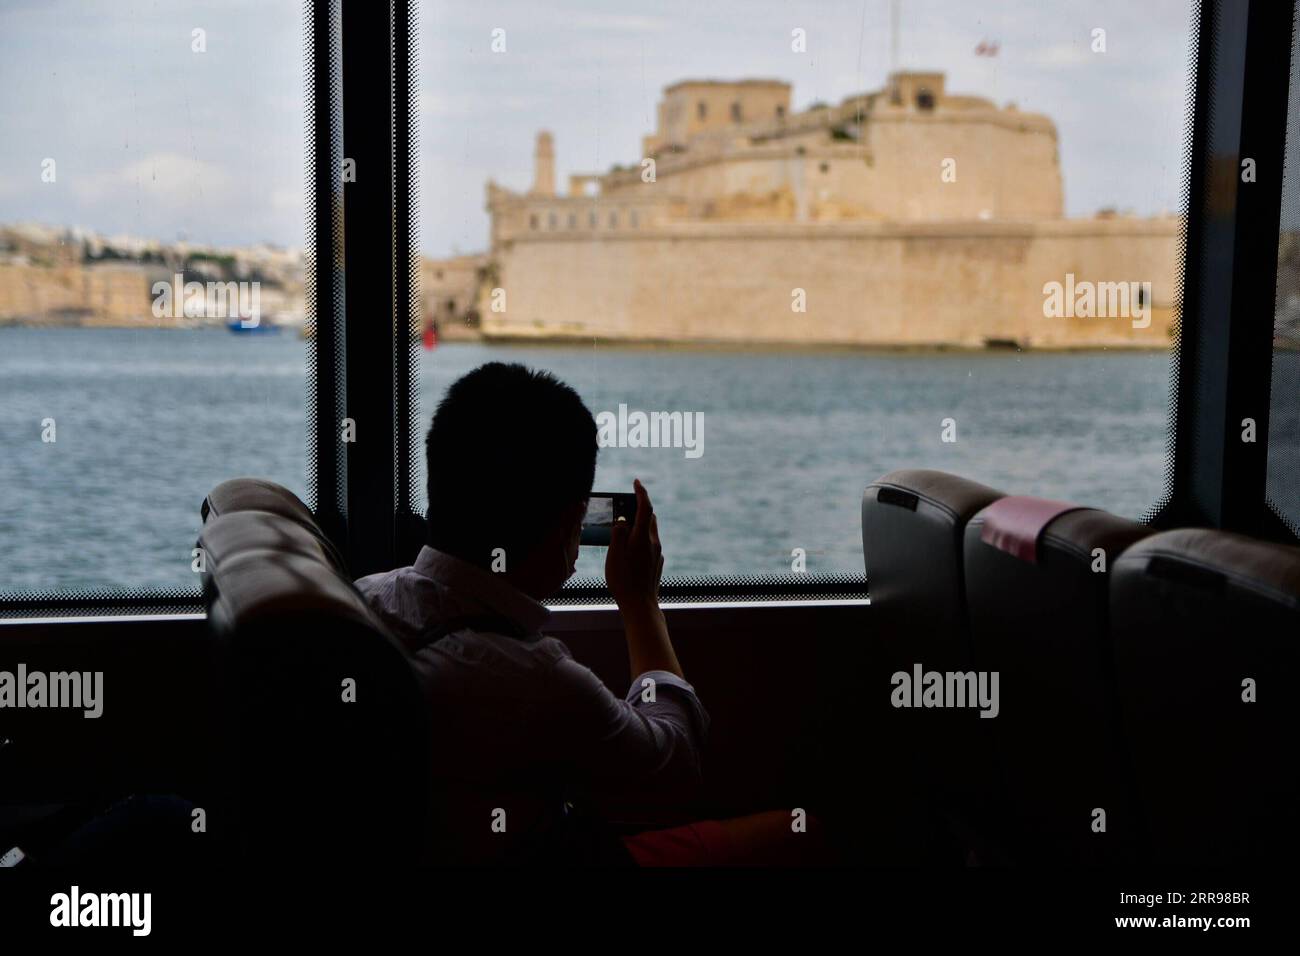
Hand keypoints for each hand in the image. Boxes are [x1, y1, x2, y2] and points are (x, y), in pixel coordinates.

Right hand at [604, 478, 663, 611]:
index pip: (645, 508)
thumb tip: (622, 520)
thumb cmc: (624, 581)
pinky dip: (641, 540)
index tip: (637, 482)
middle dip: (639, 509)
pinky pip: (650, 545)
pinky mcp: (657, 563)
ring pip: (650, 532)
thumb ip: (618, 534)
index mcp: (642, 538)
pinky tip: (630, 551)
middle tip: (625, 507)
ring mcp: (657, 554)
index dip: (641, 493)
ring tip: (625, 530)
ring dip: (640, 525)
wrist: (641, 606)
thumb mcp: (614, 555)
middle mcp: (653, 543)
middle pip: (649, 518)